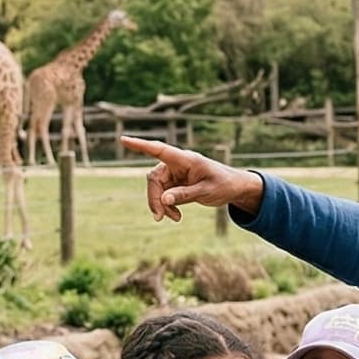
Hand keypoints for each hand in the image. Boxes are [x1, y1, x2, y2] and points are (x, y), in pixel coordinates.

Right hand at [123, 135, 264, 219]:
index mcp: (185, 159)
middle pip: (154, 178)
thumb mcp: (206, 191)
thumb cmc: (224, 184)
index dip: (140, 145)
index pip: (159, 150)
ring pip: (156, 188)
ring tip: (174, 219)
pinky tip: (176, 217)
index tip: (123, 139)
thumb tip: (163, 200)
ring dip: (161, 205)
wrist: (235, 188)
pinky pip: (163, 195)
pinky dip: (167, 207)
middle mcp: (177, 164)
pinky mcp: (176, 184)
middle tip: (160, 217)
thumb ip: (185, 195)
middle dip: (153, 198)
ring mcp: (175, 174)